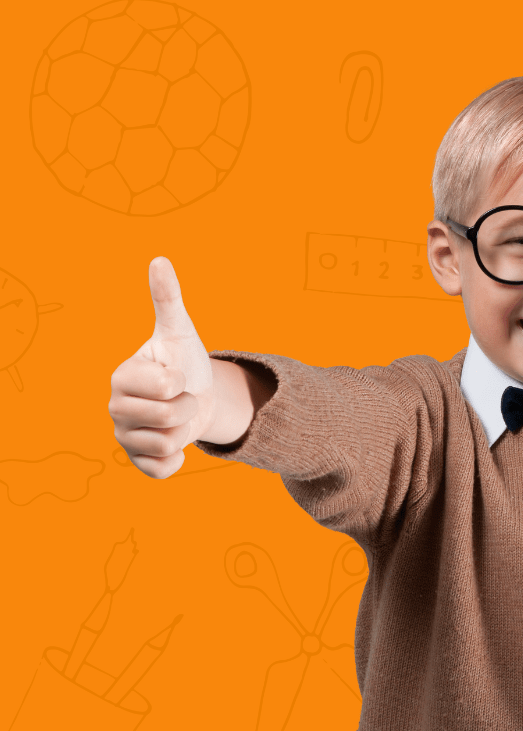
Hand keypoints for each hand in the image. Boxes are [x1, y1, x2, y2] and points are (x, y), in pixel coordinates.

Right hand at [109, 257, 215, 478]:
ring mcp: (123, 438)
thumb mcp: (180, 330)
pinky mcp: (137, 462)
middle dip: (188, 405)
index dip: (182, 380)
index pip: (164, 386)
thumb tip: (159, 259)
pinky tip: (175, 442)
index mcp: (120, 376)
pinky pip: (161, 470)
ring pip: (169, 443)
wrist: (200, 398)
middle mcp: (114, 408)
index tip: (175, 375)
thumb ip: (168, 298)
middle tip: (181, 397)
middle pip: (168, 416)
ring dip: (185, 429)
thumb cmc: (185, 362)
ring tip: (178, 417)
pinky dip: (177, 460)